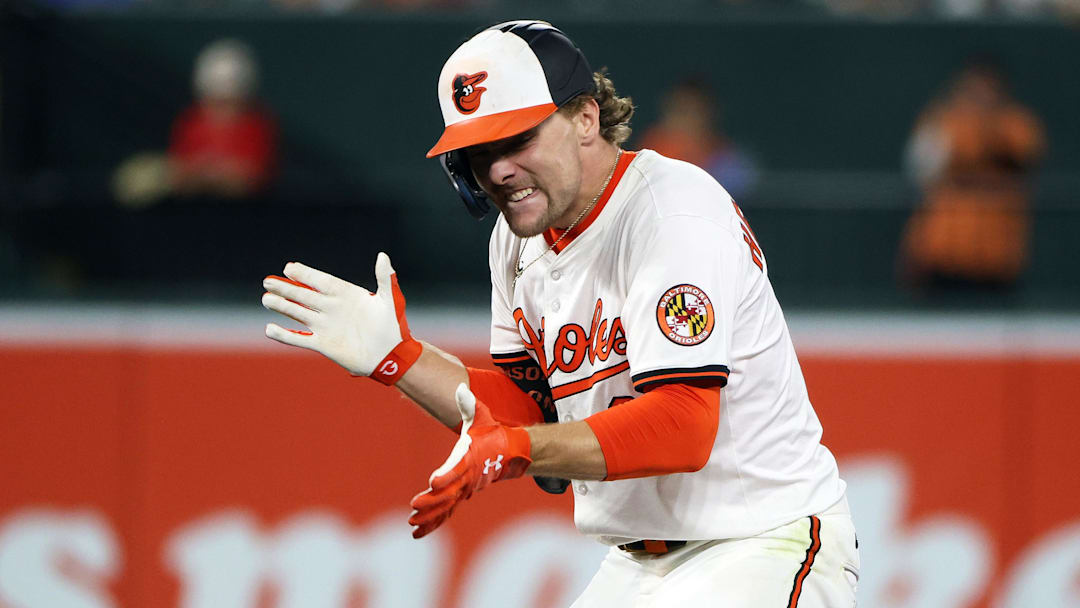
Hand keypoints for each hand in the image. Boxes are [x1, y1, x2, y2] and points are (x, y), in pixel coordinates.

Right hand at [262, 252, 420, 383]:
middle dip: (286, 288)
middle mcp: (332, 308)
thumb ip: (385, 278)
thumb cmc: (393, 327)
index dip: (305, 275)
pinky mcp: (323, 344)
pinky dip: (284, 335)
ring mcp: (326, 326)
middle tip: (268, 281)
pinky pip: (299, 338)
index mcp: (346, 294)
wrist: (391, 356)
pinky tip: (270, 329)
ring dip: (282, 306)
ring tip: (266, 299)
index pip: (320, 281)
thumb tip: (383, 256)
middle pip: (303, 296)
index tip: (289, 268)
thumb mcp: (390, 300)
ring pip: (298, 313)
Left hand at [409, 384, 531, 538]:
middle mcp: (467, 477)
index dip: (445, 476)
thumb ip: (469, 404)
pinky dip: (433, 523)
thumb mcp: (481, 416)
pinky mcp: (461, 495)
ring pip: (447, 507)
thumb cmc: (490, 432)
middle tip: (413, 510)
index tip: (432, 482)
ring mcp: (464, 489)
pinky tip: (418, 533)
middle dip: (432, 503)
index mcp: (470, 459)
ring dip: (430, 517)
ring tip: (412, 526)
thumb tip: (461, 388)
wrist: (509, 452)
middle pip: (449, 494)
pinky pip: (447, 512)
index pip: (457, 469)